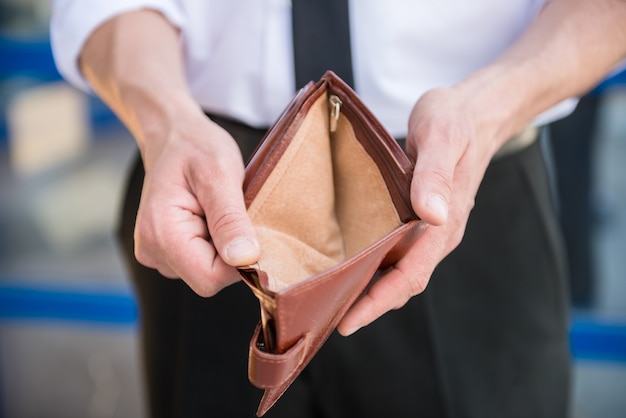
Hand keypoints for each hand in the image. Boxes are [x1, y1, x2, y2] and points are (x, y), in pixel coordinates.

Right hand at [133, 101, 259, 296]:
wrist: (173, 135)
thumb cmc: (196, 147)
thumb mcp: (220, 174)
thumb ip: (230, 219)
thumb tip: (245, 259)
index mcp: (160, 233)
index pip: (209, 278)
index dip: (236, 261)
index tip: (245, 226)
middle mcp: (152, 251)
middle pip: (209, 278)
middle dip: (229, 251)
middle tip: (228, 211)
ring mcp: (157, 254)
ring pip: (207, 272)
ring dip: (222, 245)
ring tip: (215, 210)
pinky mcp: (167, 253)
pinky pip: (202, 263)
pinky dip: (215, 244)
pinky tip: (209, 217)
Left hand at [338, 87, 503, 335]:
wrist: (474, 112)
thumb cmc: (454, 120)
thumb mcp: (442, 137)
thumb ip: (435, 174)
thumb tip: (432, 214)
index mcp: (444, 222)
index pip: (410, 275)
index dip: (378, 302)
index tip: (347, 321)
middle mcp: (438, 233)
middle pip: (402, 282)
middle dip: (367, 304)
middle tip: (324, 316)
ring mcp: (430, 228)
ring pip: (399, 270)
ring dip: (369, 289)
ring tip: (331, 298)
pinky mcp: (420, 217)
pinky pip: (396, 251)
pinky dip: (374, 265)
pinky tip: (349, 264)